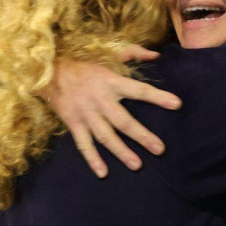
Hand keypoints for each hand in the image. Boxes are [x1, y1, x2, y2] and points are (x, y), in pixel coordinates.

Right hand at [42, 45, 180, 177]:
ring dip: (121, 152)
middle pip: (124, 121)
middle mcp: (100, 100)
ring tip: (137, 165)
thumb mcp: (108, 53)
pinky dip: (92, 159)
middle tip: (159, 149)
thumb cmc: (83, 64)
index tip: (176, 104)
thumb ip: (134, 53)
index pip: (139, 90)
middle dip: (142, 136)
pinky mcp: (73, 123)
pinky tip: (103, 172)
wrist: (49, 70)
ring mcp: (86, 114)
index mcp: (111, 82)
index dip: (158, 97)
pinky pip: (84, 144)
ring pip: (106, 137)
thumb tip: (157, 55)